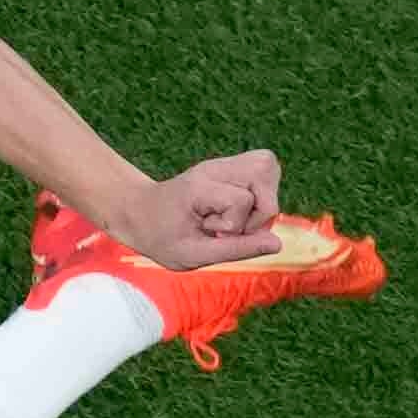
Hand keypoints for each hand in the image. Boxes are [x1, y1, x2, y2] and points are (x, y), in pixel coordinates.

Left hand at [118, 151, 283, 267]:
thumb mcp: (192, 255)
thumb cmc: (161, 237)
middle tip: (224, 226)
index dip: (234, 226)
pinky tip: (238, 208)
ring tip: (232, 217)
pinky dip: (261, 195)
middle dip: (257, 212)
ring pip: (269, 169)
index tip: (209, 232)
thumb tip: (277, 244)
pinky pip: (266, 171)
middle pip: (265, 172)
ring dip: (261, 202)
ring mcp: (225, 163)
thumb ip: (236, 250)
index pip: (242, 200)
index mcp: (199, 184)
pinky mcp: (233, 166)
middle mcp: (215, 166)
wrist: (140, 215)